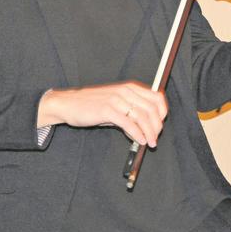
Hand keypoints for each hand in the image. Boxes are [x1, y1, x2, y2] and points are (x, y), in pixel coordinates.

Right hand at [36, 81, 167, 147]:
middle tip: (156, 138)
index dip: (162, 112)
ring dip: (149, 132)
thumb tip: (145, 128)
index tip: (161, 124)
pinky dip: (137, 134)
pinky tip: (140, 140)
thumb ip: (131, 111)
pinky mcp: (107, 110)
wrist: (68, 104)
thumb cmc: (92, 105)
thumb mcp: (115, 102)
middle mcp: (125, 91)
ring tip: (150, 143)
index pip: (156, 97)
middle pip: (151, 109)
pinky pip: (128, 123)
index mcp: (130, 87)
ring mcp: (116, 100)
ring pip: (142, 117)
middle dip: (157, 126)